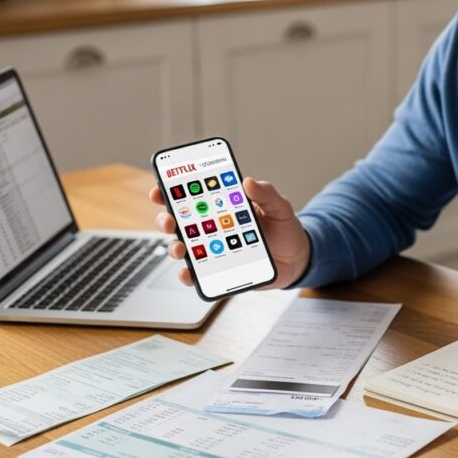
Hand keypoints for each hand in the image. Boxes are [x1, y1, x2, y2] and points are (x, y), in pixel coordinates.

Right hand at [149, 177, 310, 288]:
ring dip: (175, 248)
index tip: (159, 190)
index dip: (170, 192)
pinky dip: (190, 276)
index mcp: (222, 207)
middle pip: (180, 223)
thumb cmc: (285, 229)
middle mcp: (212, 228)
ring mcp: (214, 250)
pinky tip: (189, 274)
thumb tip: (248, 181)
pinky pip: (199, 275)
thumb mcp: (280, 207)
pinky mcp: (220, 272)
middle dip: (167, 220)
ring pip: (184, 249)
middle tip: (169, 221)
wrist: (298, 259)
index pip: (191, 197)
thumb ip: (266, 193)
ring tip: (180, 248)